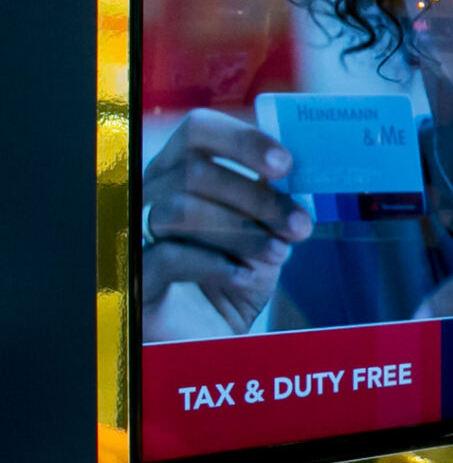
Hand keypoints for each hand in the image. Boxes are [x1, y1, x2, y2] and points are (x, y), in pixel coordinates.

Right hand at [137, 108, 310, 338]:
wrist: (221, 332)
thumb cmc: (241, 271)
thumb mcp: (267, 229)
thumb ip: (278, 194)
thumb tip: (307, 167)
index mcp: (181, 171)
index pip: (198, 130)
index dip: (242, 140)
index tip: (285, 164)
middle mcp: (150, 195)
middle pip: (194, 172)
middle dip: (256, 198)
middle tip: (297, 225)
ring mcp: (135, 234)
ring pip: (179, 210)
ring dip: (240, 231)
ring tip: (278, 252)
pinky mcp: (135, 277)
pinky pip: (167, 255)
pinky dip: (214, 263)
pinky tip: (244, 276)